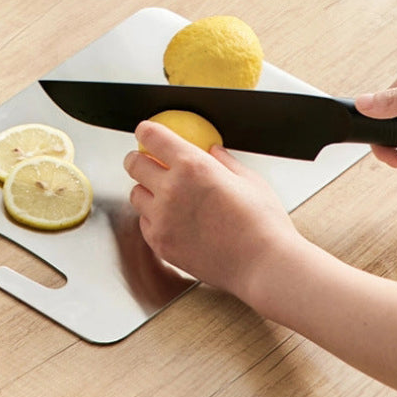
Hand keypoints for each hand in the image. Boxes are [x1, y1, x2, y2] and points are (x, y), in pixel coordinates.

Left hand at [123, 121, 298, 304]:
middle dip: (138, 158)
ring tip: (164, 195)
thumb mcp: (248, 180)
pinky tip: (172, 220)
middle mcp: (171, 189)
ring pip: (136, 194)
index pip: (152, 136)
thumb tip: (212, 151)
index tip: (146, 132)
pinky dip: (152, 218)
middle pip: (133, 163)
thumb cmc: (262, 224)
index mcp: (193, 166)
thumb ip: (224, 161)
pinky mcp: (160, 243)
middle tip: (146, 161)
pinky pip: (144, 223)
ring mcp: (162, 218)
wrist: (263, 265)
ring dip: (145, 190)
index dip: (146, 131)